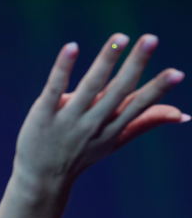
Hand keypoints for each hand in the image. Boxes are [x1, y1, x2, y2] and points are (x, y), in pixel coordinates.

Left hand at [13, 33, 186, 189]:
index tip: (177, 73)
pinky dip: (63, 67)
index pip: (138, 105)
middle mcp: (93, 123)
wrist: (41, 179)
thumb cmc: (81, 154)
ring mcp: (68, 119)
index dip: (158, 90)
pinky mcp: (44, 114)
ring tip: (120, 37)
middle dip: (136, 65)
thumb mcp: (115, 140)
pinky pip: (54, 88)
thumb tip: (184, 115)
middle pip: (118, 91)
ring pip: (90, 86)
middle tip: (151, 38)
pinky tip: (72, 47)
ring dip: (106, 60)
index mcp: (112, 128)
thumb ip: (146, 122)